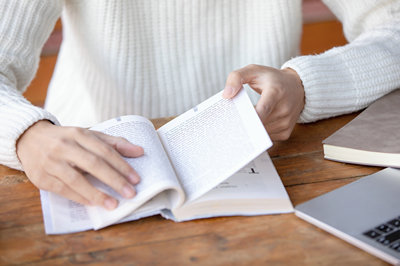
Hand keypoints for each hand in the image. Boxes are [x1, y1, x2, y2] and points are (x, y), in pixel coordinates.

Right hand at [16, 120, 143, 209]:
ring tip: (113, 204)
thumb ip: (114, 143)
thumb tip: (140, 151)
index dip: (122, 166)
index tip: (136, 179)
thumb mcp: (89, 135)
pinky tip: (93, 203)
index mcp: (79, 134)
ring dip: (97, 193)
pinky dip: (79, 197)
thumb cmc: (66, 139)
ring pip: (76, 179)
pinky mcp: (41, 177)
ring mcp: (51, 162)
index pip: (105, 151)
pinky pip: (63, 189)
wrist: (29, 138)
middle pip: (93, 164)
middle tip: (130, 193)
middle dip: (114, 180)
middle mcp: (65, 146)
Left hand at [223, 64, 304, 140]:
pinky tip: (252, 126)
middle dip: (244, 124)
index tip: (236, 121)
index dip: (250, 117)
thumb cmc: (272, 79)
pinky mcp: (285, 132)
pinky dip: (258, 134)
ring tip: (241, 122)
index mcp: (276, 92)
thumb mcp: (254, 71)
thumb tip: (225, 95)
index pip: (263, 108)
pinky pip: (266, 137)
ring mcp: (286, 122)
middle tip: (230, 123)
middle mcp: (284, 109)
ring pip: (261, 133)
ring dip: (250, 130)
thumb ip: (236, 78)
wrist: (297, 87)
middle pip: (259, 123)